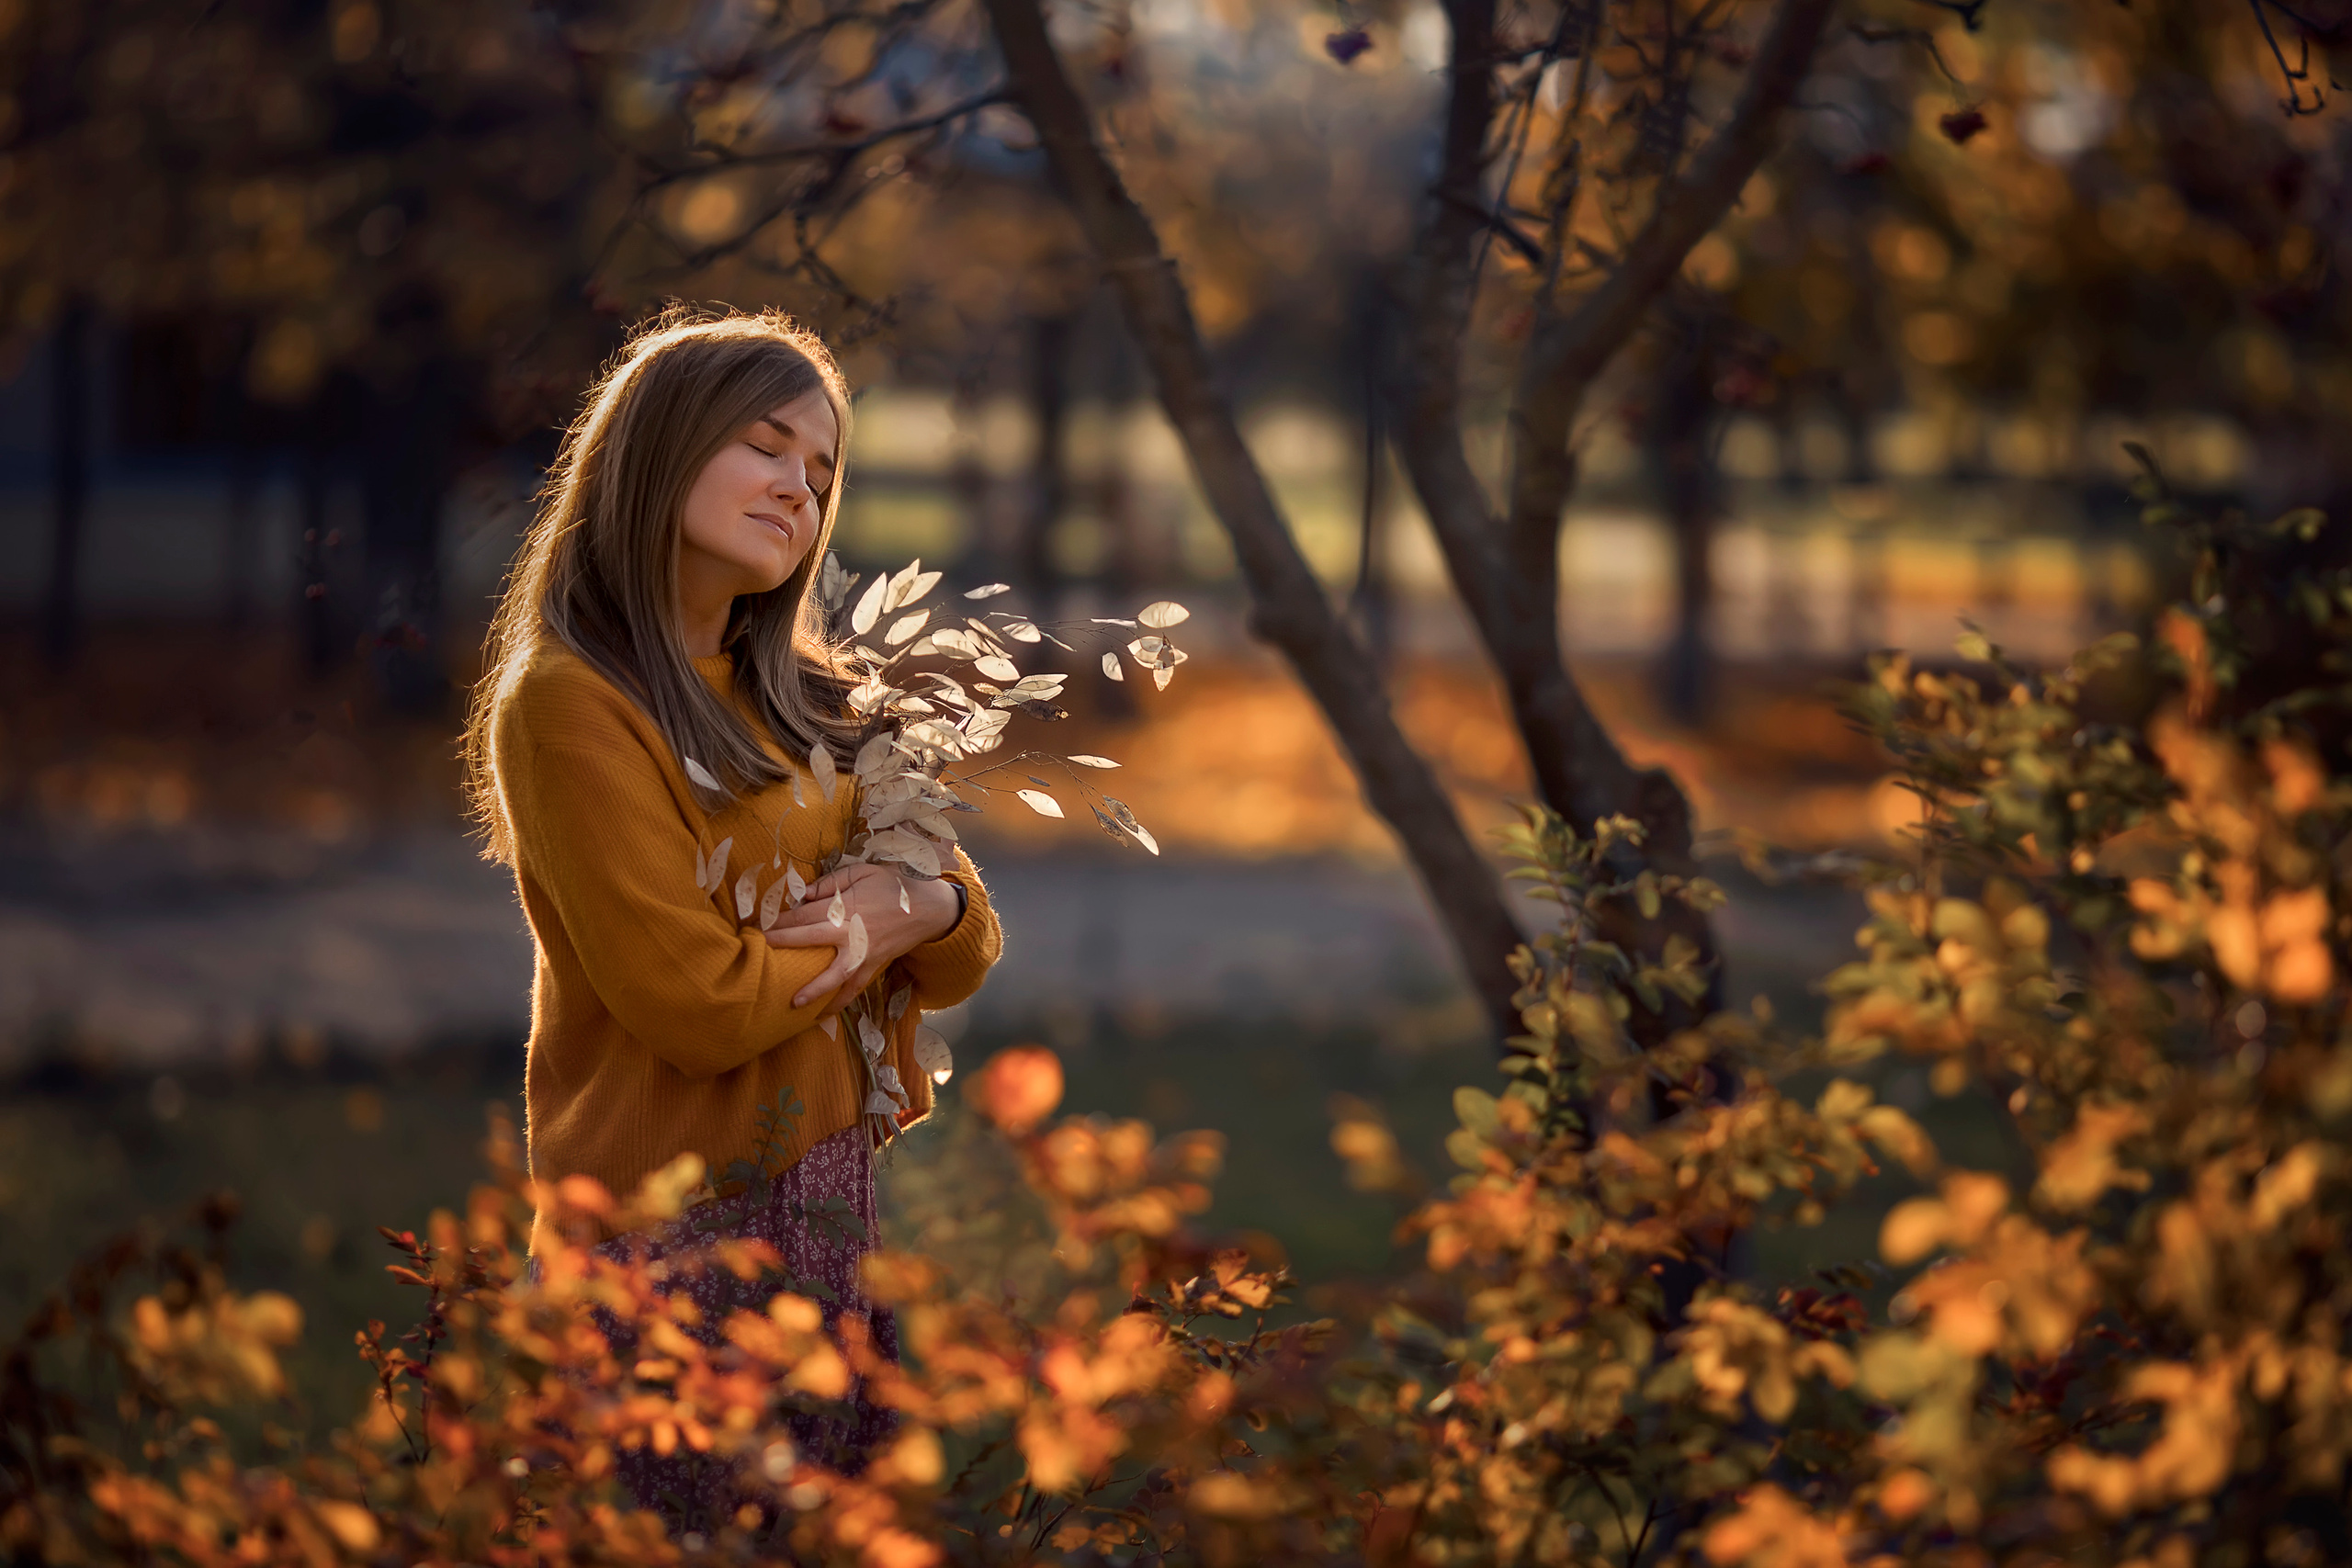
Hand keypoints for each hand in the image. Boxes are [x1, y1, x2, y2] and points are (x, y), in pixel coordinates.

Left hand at [764, 862, 959, 1007]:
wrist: (929, 908)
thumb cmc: (894, 886)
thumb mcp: (862, 872)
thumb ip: (831, 882)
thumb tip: (802, 894)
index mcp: (845, 906)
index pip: (803, 914)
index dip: (779, 920)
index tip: (759, 925)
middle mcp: (851, 932)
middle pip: (808, 939)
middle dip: (781, 944)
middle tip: (757, 952)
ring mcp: (863, 954)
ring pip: (833, 975)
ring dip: (812, 989)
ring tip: (793, 1002)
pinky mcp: (874, 966)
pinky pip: (855, 988)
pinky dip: (840, 1001)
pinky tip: (824, 1014)